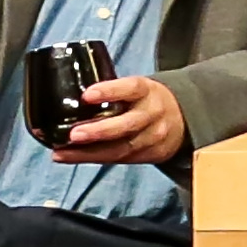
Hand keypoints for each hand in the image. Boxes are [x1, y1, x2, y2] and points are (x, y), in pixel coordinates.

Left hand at [53, 72, 189, 167]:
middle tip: (74, 134)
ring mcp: (153, 137)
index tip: (87, 95)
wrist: (183, 118)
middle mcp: (152, 114)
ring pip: (120, 148)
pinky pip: (119, 159)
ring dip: (88, 152)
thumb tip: (73, 98)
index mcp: (147, 91)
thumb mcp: (137, 88)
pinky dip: (93, 159)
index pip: (130, 89)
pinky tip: (72, 157)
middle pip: (127, 125)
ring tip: (63, 153)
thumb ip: (113, 93)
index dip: (109, 91)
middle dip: (99, 131)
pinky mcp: (150, 155)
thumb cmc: (147, 100)